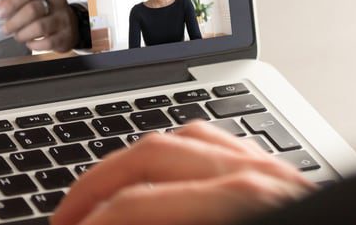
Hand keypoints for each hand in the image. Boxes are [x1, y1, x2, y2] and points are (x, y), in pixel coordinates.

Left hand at [0, 0, 75, 51]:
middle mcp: (57, 1)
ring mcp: (64, 18)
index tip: (0, 13)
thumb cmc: (45, 10)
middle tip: (6, 29)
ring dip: (23, 34)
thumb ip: (14, 0)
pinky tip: (30, 42)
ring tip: (18, 36)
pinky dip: (34, 44)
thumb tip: (0, 6)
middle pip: (33, 10)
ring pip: (40, 27)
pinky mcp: (66, 36)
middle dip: (15, 22)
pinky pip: (47, 42)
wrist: (69, 24)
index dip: (12, 3)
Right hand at [52, 121, 315, 224]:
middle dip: (95, 189)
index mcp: (241, 209)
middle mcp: (261, 181)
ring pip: (185, 138)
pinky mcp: (291, 180)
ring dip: (132, 166)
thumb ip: (158, 224)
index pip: (135, 209)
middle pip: (152, 155)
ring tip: (101, 201)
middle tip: (65, 222)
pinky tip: (160, 181)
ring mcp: (279, 174)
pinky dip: (178, 157)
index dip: (90, 224)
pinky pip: (223, 146)